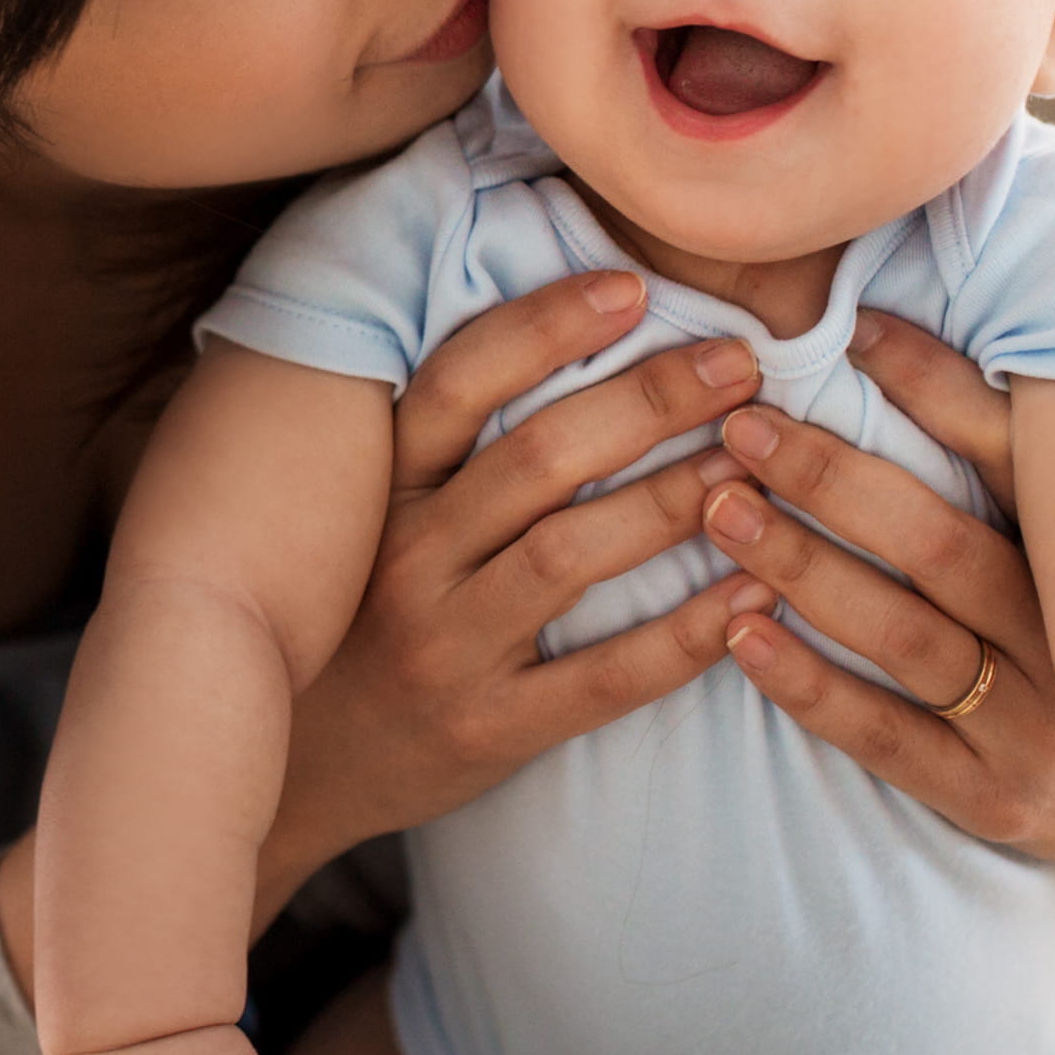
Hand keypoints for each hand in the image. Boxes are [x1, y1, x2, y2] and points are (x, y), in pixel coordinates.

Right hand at [264, 274, 783, 896]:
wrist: (300, 768)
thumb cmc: (365, 617)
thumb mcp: (379, 518)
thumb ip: (452, 445)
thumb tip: (564, 329)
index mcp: (384, 492)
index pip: (458, 383)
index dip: (546, 325)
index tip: (634, 285)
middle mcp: (407, 559)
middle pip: (537, 458)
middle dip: (649, 400)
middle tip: (740, 363)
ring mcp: (447, 648)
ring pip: (569, 557)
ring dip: (672, 500)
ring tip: (754, 463)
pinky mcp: (490, 728)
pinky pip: (601, 678)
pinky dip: (684, 635)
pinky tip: (752, 594)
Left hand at [692, 308, 1054, 864]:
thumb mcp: (1052, 532)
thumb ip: (979, 428)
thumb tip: (870, 320)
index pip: (1017, 456)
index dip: (930, 388)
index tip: (843, 332)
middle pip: (944, 547)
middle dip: (834, 482)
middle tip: (742, 430)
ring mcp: (1040, 727)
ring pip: (910, 639)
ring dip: (807, 572)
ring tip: (722, 513)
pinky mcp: (995, 800)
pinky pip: (892, 740)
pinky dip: (812, 685)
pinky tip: (740, 635)